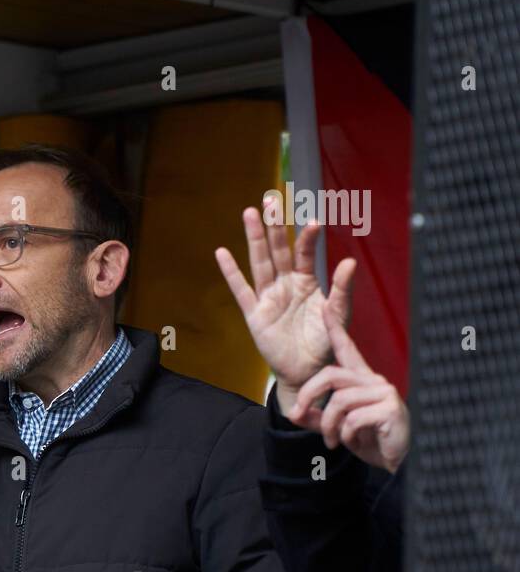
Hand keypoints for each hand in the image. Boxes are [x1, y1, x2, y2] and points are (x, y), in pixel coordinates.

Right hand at [215, 205, 355, 414]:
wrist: (310, 372)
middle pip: (277, 250)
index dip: (307, 238)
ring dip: (254, 238)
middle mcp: (285, 285)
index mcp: (307, 283)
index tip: (313, 221)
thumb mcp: (338, 316)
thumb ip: (342, 290)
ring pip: (260, 262)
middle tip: (270, 199)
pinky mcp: (254, 315)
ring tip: (250, 213)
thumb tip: (349, 262)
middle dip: (274, 225)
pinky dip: (231, 272)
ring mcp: (268, 298)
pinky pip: (241, 290)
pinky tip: (222, 253)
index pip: (305, 255)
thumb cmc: (326, 343)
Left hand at [288, 308, 409, 473]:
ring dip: (328, 424)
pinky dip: (345, 434)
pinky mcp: (390, 408)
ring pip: (340, 400)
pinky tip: (354, 443)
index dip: (335, 328)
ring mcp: (384, 393)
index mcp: (362, 381)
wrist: (399, 464)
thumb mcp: (337, 429)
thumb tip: (293, 413)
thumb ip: (316, 418)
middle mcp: (374, 381)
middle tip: (299, 414)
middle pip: (330, 375)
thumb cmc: (372, 442)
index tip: (325, 306)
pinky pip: (353, 418)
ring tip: (332, 440)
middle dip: (307, 395)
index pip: (347, 349)